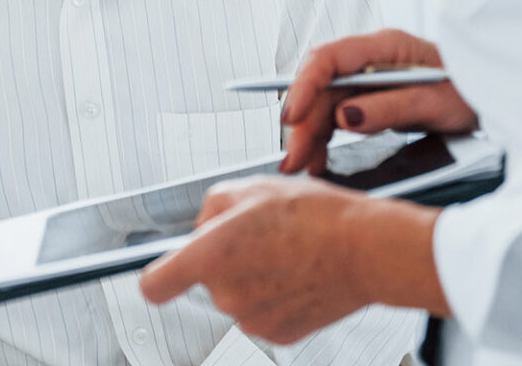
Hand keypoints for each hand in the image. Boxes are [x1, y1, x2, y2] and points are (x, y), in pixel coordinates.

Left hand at [138, 176, 445, 343]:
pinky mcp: (278, 334)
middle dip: (227, 257)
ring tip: (288, 251)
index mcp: (211, 255)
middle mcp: (226, 294)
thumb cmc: (317, 216)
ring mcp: (251, 320)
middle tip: (263, 234)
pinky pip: (262, 312)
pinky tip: (298, 273)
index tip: (167, 271)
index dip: (160, 276)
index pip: (154, 286)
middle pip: (208, 278)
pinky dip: (276, 295)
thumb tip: (205, 224)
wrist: (367, 250)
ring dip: (254, 275)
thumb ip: (212, 205)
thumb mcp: (253, 186)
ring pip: (238, 294)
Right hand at [281, 29, 478, 174]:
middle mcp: (370, 60)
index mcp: (385, 46)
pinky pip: (338, 117)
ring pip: (325, 105)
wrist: (495, 97)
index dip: (304, 86)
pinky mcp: (371, 101)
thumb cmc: (472, 91)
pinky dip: (326, 138)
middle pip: (322, 87)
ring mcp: (368, 80)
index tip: (293, 117)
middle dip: (303, 123)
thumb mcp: (436, 102)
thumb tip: (346, 117)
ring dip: (310, 134)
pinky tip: (320, 159)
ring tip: (302, 166)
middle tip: (292, 159)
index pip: (328, 58)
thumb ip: (391, 107)